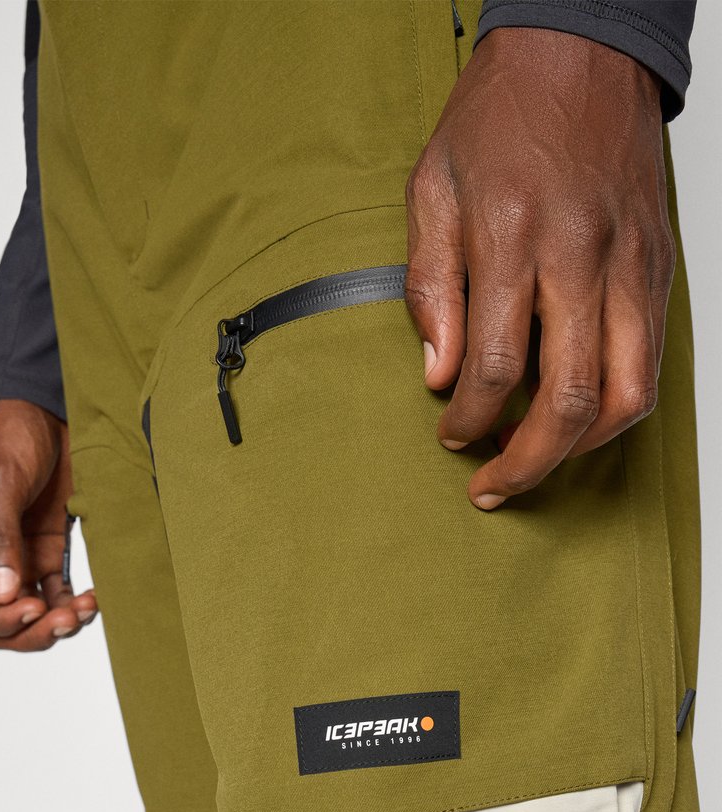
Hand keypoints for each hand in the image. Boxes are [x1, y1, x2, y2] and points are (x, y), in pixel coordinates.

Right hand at [0, 399, 96, 649]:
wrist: (44, 406)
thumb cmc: (10, 432)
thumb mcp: (0, 480)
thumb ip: (0, 537)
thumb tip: (2, 594)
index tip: (32, 610)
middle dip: (31, 630)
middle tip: (63, 621)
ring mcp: (21, 553)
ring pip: (32, 610)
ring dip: (58, 619)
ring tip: (85, 609)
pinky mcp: (50, 546)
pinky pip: (58, 588)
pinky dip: (73, 601)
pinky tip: (94, 597)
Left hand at [404, 28, 673, 508]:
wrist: (583, 50)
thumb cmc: (502, 114)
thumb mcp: (433, 186)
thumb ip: (430, 285)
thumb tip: (437, 371)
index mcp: (513, 235)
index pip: (492, 366)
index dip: (469, 420)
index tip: (452, 436)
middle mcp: (580, 256)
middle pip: (568, 398)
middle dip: (527, 461)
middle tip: (495, 484)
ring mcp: (631, 265)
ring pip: (626, 393)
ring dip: (580, 448)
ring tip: (539, 458)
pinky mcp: (658, 268)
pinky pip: (652, 361)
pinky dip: (616, 406)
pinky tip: (579, 417)